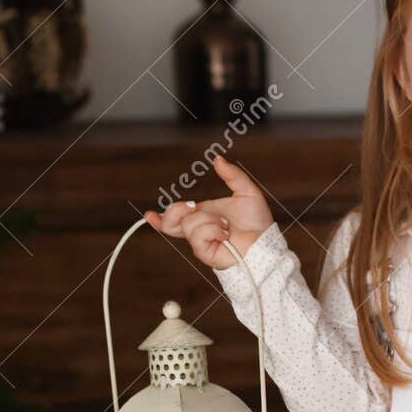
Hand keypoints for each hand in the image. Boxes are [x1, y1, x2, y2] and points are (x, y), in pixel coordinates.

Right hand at [143, 154, 274, 270]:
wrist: (264, 243)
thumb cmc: (257, 222)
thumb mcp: (246, 192)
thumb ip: (232, 175)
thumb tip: (217, 159)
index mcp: (203, 216)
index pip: (176, 217)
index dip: (160, 218)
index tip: (148, 214)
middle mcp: (199, 229)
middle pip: (172, 220)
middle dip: (177, 210)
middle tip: (195, 207)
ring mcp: (200, 242)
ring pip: (188, 223)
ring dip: (210, 221)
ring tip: (226, 227)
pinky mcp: (204, 252)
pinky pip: (198, 234)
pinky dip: (213, 230)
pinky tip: (225, 235)